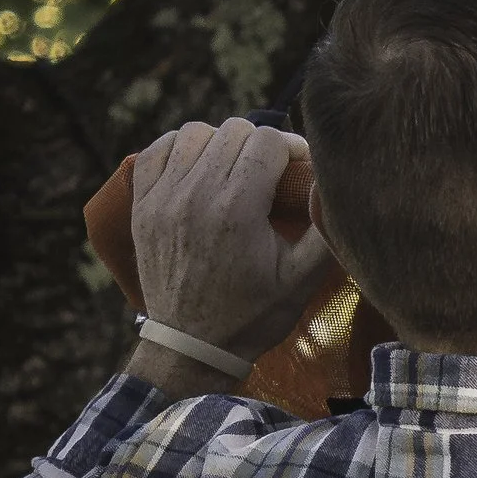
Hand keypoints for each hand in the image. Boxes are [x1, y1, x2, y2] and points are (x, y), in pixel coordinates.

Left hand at [130, 118, 335, 377]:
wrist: (191, 347)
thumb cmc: (252, 314)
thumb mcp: (302, 278)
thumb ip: (325, 226)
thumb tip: (335, 180)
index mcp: (236, 208)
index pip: (268, 140)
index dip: (292, 148)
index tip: (299, 169)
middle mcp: (195, 194)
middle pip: (235, 130)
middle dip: (261, 146)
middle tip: (271, 175)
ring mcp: (162, 197)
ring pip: (196, 132)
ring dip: (221, 144)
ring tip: (234, 171)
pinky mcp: (141, 205)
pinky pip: (158, 150)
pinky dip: (181, 150)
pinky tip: (198, 169)